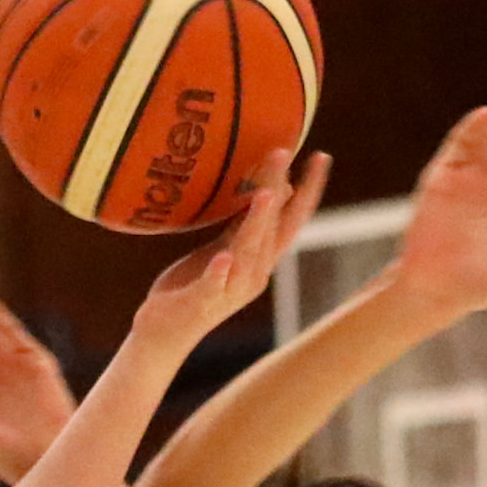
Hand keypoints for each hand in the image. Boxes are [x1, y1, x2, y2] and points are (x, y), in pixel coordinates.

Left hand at [126, 149, 329, 357]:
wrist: (164, 334)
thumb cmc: (193, 285)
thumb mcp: (224, 248)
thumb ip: (246, 224)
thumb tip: (274, 188)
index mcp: (260, 260)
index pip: (292, 221)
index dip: (309, 190)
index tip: (321, 157)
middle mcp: (253, 274)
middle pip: (273, 229)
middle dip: (281, 192)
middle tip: (283, 152)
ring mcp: (228, 289)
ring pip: (248, 252)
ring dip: (257, 223)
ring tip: (264, 194)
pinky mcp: (201, 302)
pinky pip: (213, 285)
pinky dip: (220, 271)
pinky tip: (224, 257)